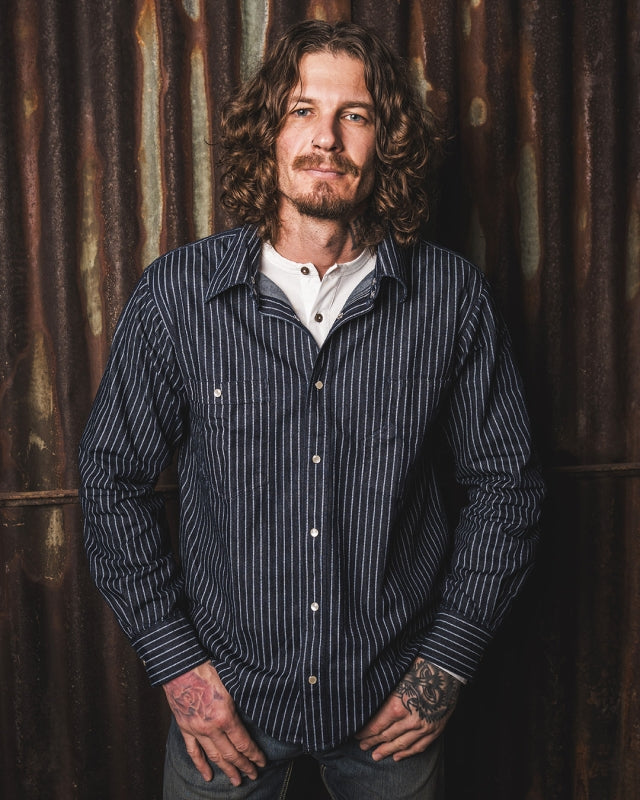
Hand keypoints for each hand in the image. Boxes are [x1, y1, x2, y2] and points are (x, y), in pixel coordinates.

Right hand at [163, 661, 266, 785]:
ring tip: (236, 781)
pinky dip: (201, 765)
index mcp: (225, 716)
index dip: (254, 754)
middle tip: (253, 775)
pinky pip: (193, 751)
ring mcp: (197, 730)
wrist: (181, 666)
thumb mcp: (231, 683)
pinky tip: (208, 776)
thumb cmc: (207, 669)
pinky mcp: (185, 728)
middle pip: (231, 754)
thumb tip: (256, 708)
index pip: (244, 743)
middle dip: (244, 766)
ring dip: (227, 770)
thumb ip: (240, 701)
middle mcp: (211, 728)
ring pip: (214, 756)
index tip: (262, 762)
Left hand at [355, 658, 460, 761]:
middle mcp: (410, 720)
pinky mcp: (435, 729)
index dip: (365, 732)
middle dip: (372, 742)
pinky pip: (419, 746)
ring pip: (402, 744)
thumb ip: (385, 696)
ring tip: (376, 755)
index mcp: (397, 706)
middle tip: (363, 746)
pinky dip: (408, 753)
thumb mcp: (397, 679)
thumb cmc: (419, 668)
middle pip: (387, 736)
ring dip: (387, 750)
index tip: (357, 735)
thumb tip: (369, 707)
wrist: (446, 668)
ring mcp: (424, 727)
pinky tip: (398, 757)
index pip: (376, 725)